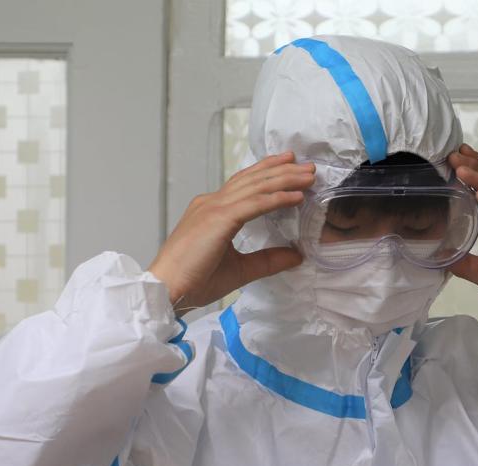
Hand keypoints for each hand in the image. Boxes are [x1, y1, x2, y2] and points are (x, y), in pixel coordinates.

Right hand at [148, 152, 314, 311]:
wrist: (169, 289)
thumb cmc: (194, 281)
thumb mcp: (240, 269)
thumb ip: (267, 260)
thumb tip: (296, 256)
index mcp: (211, 211)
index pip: (243, 185)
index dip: (266, 174)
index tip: (288, 167)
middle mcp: (211, 203)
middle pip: (252, 180)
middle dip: (281, 170)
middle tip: (306, 165)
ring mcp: (214, 208)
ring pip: (256, 187)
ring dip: (285, 179)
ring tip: (308, 176)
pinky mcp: (219, 219)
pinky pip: (254, 204)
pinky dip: (276, 198)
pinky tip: (296, 196)